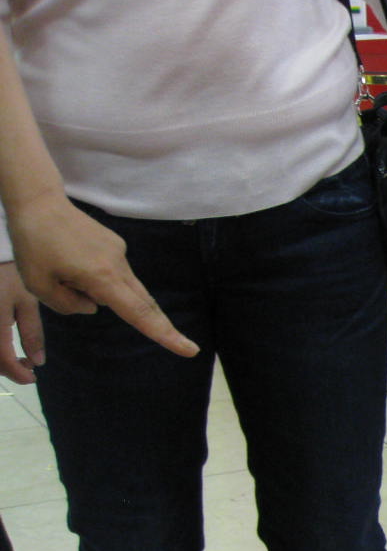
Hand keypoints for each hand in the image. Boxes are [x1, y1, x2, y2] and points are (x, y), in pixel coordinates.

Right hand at [0, 265, 42, 383]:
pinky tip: (3, 347)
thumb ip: (32, 332)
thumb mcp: (26, 300)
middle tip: (26, 368)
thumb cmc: (8, 274)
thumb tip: (38, 361)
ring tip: (17, 359)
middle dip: (6, 369)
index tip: (32, 378)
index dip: (17, 373)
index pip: (2, 358)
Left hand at [2, 199, 196, 382]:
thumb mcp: (38, 285)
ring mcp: (119, 253)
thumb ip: (68, 306)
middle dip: (160, 325)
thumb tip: (93, 306)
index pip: (138, 314)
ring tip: (62, 272)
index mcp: (101, 278)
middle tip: (186, 347)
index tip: (190, 349)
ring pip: (121, 287)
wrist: (38, 200)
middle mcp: (118, 266)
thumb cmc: (33, 243)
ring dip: (100, 291)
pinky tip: (72, 260)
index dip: (164, 334)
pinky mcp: (114, 244)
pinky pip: (112, 272)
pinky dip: (97, 276)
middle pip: (144, 304)